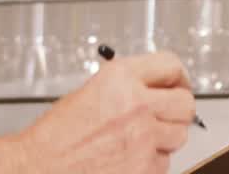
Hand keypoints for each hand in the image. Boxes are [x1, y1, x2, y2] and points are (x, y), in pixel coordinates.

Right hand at [15, 52, 195, 173]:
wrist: (42, 165)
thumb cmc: (57, 134)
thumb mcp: (90, 91)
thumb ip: (125, 84)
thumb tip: (153, 87)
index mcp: (120, 77)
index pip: (171, 65)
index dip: (177, 76)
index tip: (177, 83)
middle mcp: (136, 104)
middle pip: (186, 102)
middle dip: (178, 108)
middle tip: (167, 112)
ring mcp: (144, 137)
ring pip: (180, 134)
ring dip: (166, 136)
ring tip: (141, 137)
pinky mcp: (145, 167)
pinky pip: (165, 162)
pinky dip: (152, 161)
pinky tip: (131, 155)